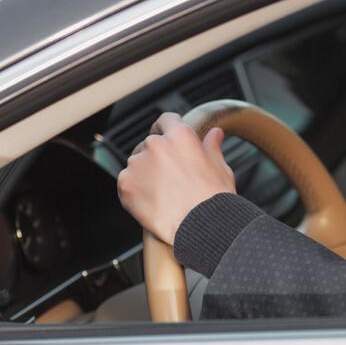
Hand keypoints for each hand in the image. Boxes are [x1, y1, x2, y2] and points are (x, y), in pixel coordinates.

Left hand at [117, 112, 235, 244]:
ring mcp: (138, 164)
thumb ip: (212, 146)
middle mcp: (156, 144)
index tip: (167, 139)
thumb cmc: (214, 197)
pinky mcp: (126, 184)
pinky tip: (152, 201)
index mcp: (180, 136)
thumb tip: (214, 134)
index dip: (167, 129)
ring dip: (145, 173)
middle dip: (157, 156)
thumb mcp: (220, 167)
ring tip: (162, 193)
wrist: (202, 225)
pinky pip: (127, 182)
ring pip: (137, 163)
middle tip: (170, 176)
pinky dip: (135, 190)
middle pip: (150, 143)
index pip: (166, 120)